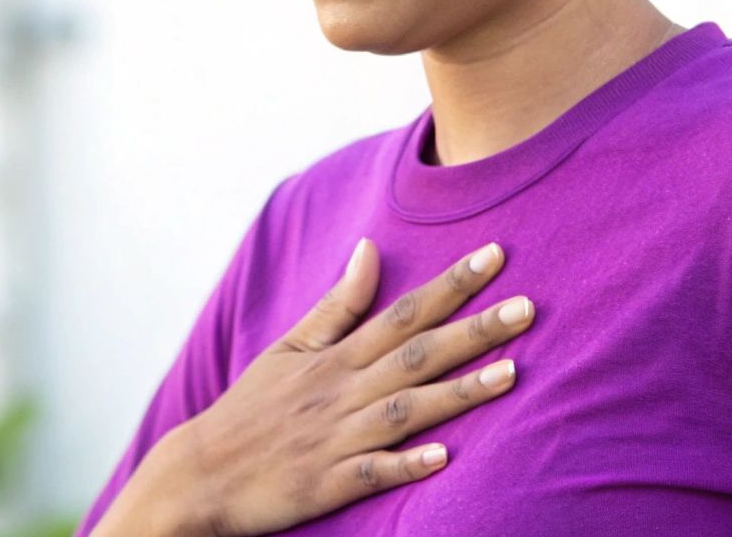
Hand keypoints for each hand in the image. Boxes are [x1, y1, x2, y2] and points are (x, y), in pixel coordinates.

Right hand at [134, 237, 532, 536]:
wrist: (202, 473)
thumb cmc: (252, 409)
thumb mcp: (289, 347)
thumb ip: (337, 303)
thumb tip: (370, 248)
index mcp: (337, 356)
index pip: (404, 310)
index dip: (452, 284)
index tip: (496, 255)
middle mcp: (343, 391)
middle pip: (418, 353)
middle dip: (475, 329)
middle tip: (529, 306)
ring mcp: (337, 438)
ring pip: (407, 410)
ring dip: (458, 392)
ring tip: (511, 373)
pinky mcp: (328, 483)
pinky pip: (372, 473)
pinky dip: (405, 463)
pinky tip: (443, 457)